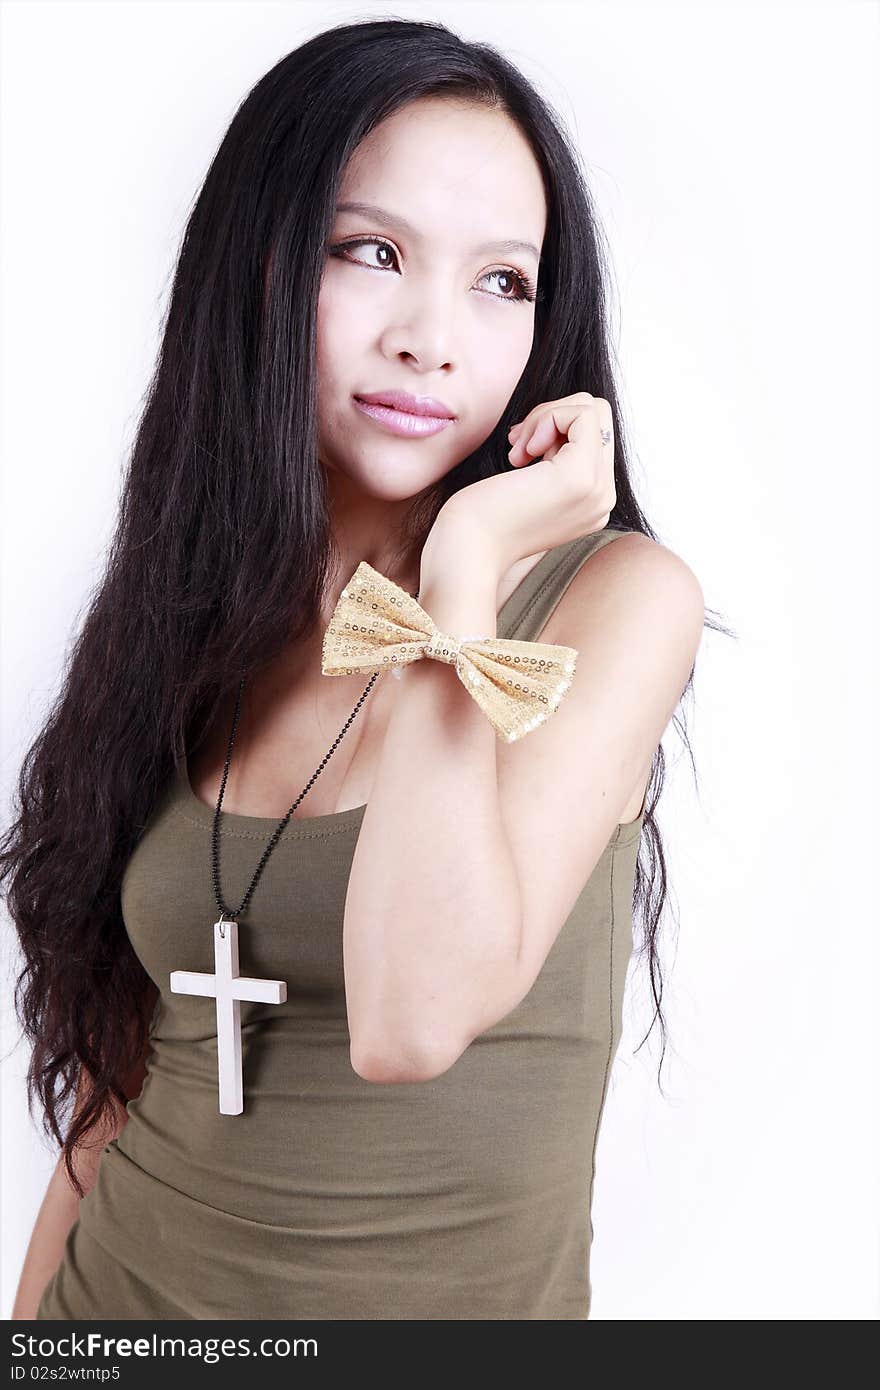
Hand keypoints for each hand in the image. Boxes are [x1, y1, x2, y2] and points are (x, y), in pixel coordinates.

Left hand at [430, 392, 615, 576]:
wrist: (467, 551)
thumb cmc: (482, 518)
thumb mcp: (529, 485)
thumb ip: (552, 459)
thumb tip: (556, 416)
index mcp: (592, 502)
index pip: (596, 436)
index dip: (556, 428)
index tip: (520, 449)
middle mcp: (603, 499)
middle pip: (599, 418)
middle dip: (554, 416)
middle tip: (518, 445)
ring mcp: (597, 489)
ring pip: (594, 411)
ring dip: (547, 417)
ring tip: (518, 451)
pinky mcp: (580, 477)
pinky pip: (582, 414)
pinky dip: (547, 417)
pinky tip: (522, 451)